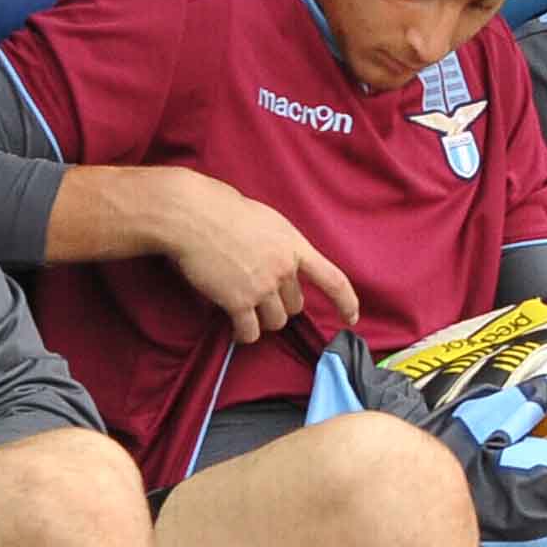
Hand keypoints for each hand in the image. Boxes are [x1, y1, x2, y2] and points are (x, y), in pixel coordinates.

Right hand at [159, 170, 360, 344]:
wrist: (195, 216)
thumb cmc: (225, 211)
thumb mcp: (268, 221)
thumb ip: (280, 244)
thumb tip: (280, 260)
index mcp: (296, 246)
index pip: (333, 280)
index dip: (346, 302)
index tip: (352, 318)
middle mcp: (284, 269)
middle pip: (296, 304)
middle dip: (281, 305)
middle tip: (259, 296)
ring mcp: (262, 286)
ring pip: (276, 321)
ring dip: (263, 321)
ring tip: (246, 312)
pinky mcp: (238, 301)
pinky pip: (249, 331)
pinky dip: (244, 335)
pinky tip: (236, 330)